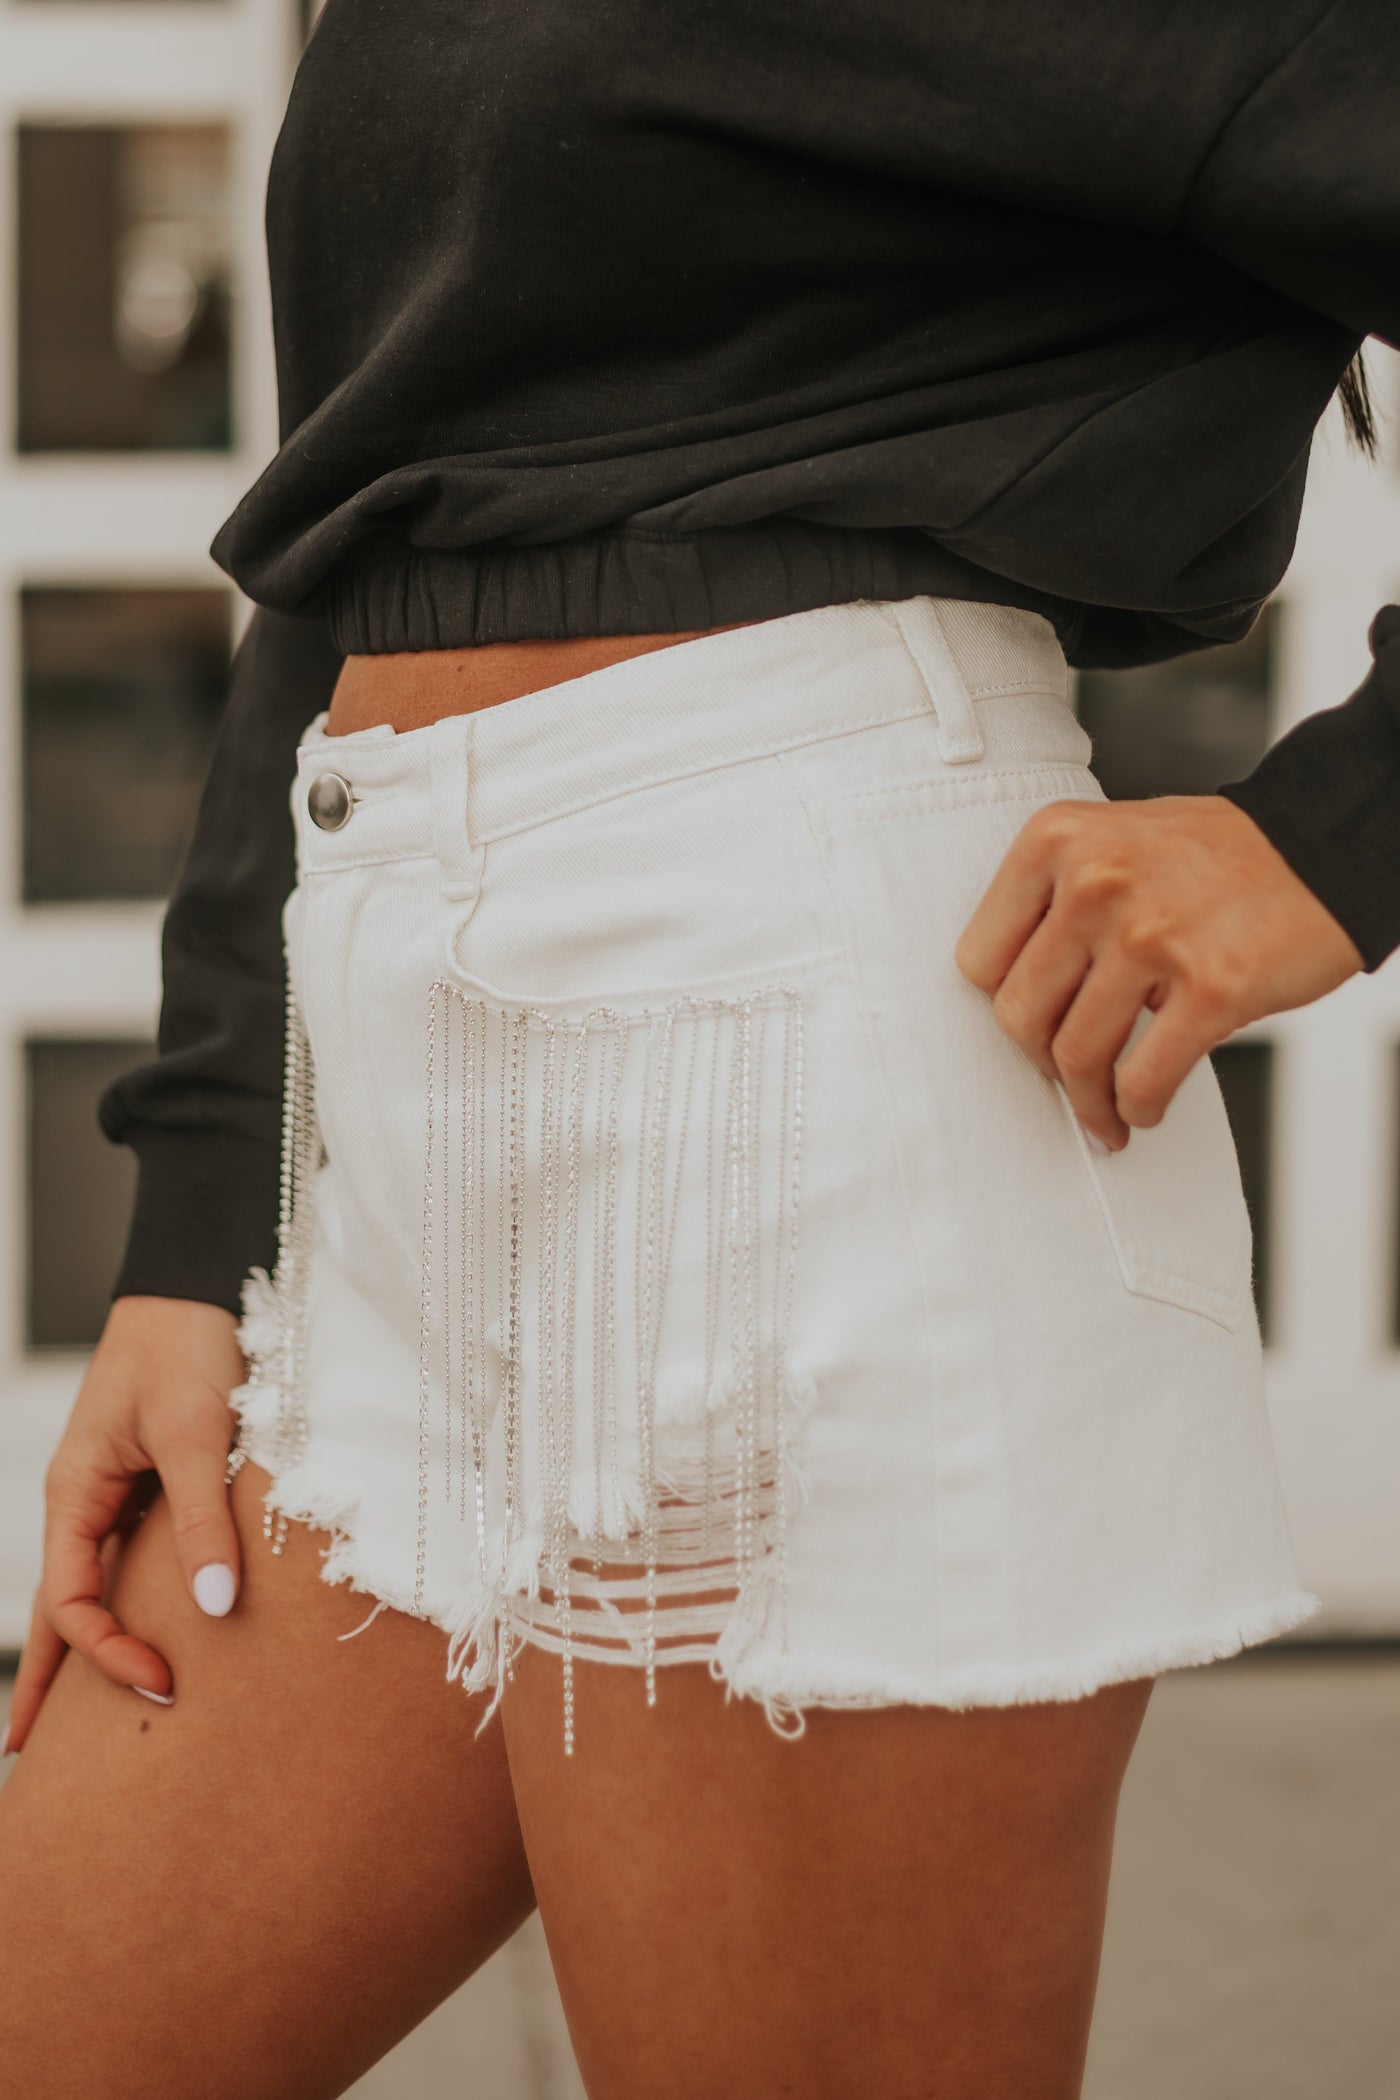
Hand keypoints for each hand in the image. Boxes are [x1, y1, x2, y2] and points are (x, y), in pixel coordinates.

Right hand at [3, 1295, 245, 1754]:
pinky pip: (131, 1554)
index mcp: (74, 1494)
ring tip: (77, 1713)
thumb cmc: (188, 1348)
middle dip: (46, 1678)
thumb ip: (203, 1521)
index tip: (162, 1687)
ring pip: (92, 1583)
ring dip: (87, 1644)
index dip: (107, 1655)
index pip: (70, 1603)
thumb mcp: (197, 1436)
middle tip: (31, 1754)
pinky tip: (147, 1627)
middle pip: (59, 1606)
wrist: (199, 1284)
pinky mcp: (152, 1479)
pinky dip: (130, 1600)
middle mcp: (85, 1500)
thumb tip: (215, 1607)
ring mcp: (115, 1491)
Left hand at [953, 792, 1363, 1151]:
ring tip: (1105, 1114)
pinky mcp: (1210, 986)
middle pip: (1020, 1015)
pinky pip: (1144, 1078)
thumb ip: (1055, 900)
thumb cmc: (1215, 855)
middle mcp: (1095, 882)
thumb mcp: (1112, 841)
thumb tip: (1013, 995)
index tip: (1032, 1025)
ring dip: (1089, 1102)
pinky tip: (1144, 1110)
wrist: (1322, 848)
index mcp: (1057, 841)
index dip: (1005, 1004)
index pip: (980, 959)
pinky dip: (1137, 1109)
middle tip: (1068, 1078)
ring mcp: (1151, 934)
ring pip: (1077, 1055)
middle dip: (1041, 1063)